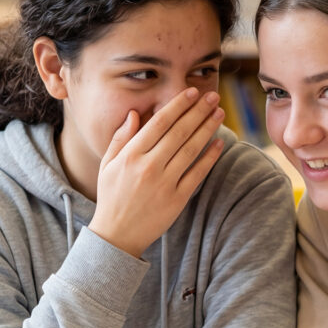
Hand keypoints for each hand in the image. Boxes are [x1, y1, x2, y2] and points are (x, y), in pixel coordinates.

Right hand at [89, 87, 224, 257]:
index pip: (159, 123)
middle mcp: (148, 167)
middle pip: (179, 132)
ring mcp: (164, 184)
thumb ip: (121, 138)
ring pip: (191, 150)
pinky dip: (210, 158)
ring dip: (207, 129)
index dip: (178, 105)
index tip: (191, 92)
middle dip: (198, 111)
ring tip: (219, 113)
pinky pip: (197, 174)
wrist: (117, 235)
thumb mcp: (108, 165)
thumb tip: (134, 113)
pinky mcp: (177, 199)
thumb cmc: (112, 196)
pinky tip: (219, 143)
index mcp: (130, 155)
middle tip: (213, 96)